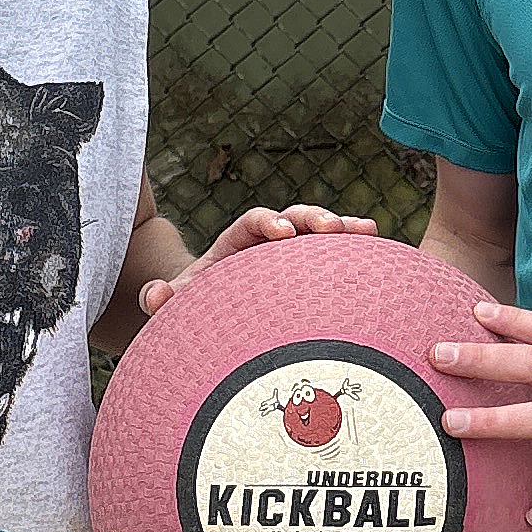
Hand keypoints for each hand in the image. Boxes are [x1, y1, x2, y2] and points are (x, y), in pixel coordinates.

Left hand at [135, 199, 377, 319]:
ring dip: (342, 227)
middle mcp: (269, 242)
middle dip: (313, 217)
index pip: (253, 222)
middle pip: (294, 217)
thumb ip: (162, 298)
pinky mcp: (313, 271)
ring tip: (366, 229)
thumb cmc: (199, 306)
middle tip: (332, 227)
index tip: (280, 232)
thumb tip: (154, 295)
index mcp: (237, 243)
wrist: (217, 314)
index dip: (267, 221)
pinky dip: (354, 249)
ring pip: (320, 233)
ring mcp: (294, 255)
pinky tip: (377, 244)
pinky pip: (336, 256)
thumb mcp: (179, 302)